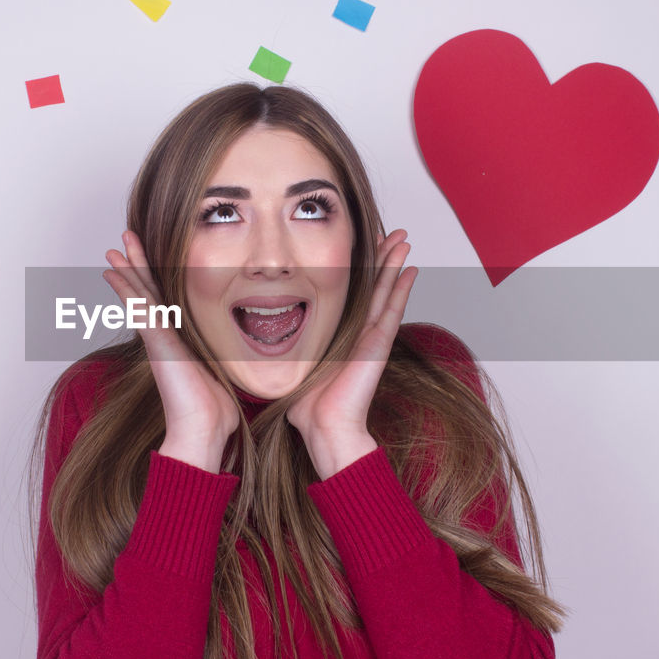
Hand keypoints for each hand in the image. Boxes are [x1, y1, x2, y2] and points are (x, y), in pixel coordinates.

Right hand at [103, 231, 237, 472]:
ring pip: (139, 296)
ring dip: (127, 270)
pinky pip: (138, 310)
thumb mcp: (224, 372)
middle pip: (148, 291)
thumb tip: (247, 355)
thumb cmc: (216, 409)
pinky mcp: (157, 342)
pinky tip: (113, 275)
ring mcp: (158, 339)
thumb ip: (225, 357)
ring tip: (114, 250)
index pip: (166, 300)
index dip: (157, 277)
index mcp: (180, 340)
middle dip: (137, 264)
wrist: (203, 429)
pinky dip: (125, 291)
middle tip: (126, 240)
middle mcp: (165, 336)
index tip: (150, 257)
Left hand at [286, 229, 417, 478]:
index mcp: (339, 334)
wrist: (324, 428)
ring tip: (403, 238)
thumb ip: (279, 346)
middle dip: (380, 257)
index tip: (355, 243)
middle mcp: (358, 332)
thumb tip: (248, 332)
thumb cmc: (304, 405)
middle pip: (373, 285)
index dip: (354, 268)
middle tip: (388, 231)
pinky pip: (393, 309)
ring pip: (386, 291)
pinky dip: (403, 288)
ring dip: (394, 264)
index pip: (349, 293)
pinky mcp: (378, 345)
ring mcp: (372, 337)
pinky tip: (411, 268)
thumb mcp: (288, 364)